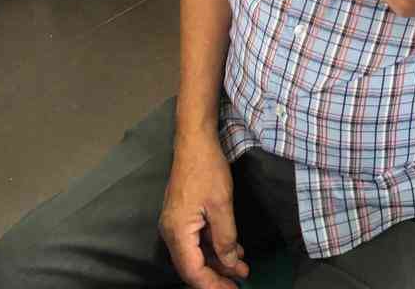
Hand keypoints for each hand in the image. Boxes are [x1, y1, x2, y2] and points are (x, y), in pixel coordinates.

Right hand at [159, 135, 248, 288]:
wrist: (195, 140)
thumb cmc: (206, 169)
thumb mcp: (221, 204)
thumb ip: (225, 238)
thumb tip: (230, 264)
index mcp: (177, 232)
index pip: (193, 271)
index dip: (213, 285)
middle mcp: (172, 232)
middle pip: (193, 266)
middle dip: (218, 276)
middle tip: (240, 283)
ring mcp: (176, 223)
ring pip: (197, 253)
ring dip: (219, 261)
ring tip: (242, 267)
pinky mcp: (183, 215)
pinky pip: (197, 239)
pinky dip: (215, 245)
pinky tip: (234, 248)